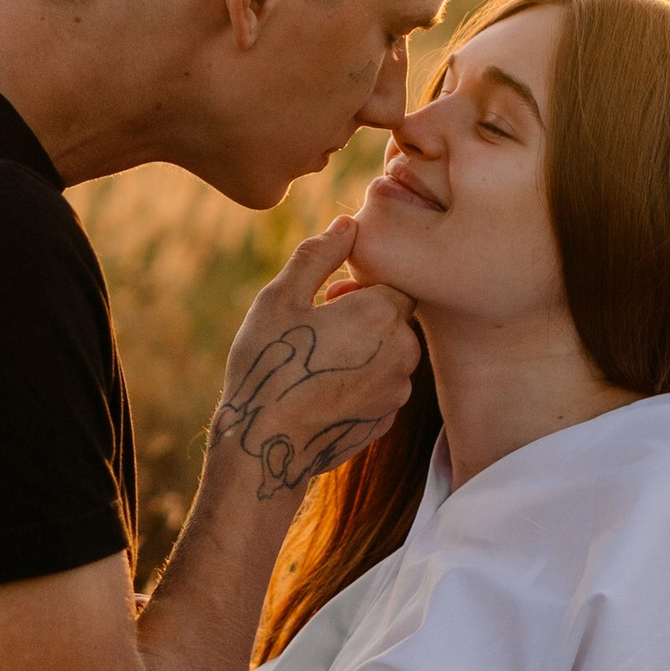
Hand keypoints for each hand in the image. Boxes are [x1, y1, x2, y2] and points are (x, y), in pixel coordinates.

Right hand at [208, 219, 418, 502]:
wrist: (266, 448)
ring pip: (390, 353)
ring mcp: (398, 392)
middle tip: (319, 328)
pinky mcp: (388, 421)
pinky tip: (323, 391)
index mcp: (383, 313)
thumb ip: (320, 254)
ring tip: (317, 363)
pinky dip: (361, 383)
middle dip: (365, 316)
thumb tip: (348, 222)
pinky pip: (383, 387)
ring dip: (364, 350)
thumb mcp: (281, 298)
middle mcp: (403, 352)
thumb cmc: (269, 366)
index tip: (332, 297)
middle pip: (396, 317)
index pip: (395, 279)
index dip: (364, 283)